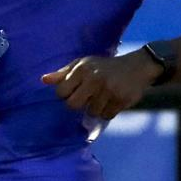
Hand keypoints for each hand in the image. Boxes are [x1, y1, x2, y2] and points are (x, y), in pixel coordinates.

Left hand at [42, 52, 161, 120]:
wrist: (137, 66)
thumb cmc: (104, 67)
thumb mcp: (83, 64)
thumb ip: (63, 74)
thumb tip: (43, 80)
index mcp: (82, 69)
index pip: (61, 92)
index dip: (66, 95)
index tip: (75, 92)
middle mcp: (95, 78)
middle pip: (73, 105)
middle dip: (79, 104)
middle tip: (88, 97)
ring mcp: (109, 90)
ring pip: (91, 112)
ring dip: (96, 108)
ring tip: (103, 97)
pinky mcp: (122, 99)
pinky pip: (107, 115)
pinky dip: (108, 111)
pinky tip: (113, 101)